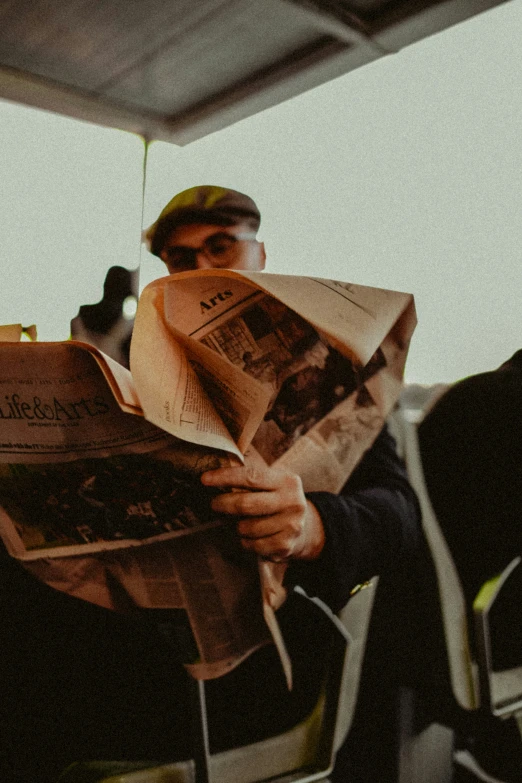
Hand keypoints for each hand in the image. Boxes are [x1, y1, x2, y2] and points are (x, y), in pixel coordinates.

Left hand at [200, 460, 324, 561]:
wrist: (305, 527)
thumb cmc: (278, 500)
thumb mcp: (272, 483)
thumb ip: (250, 479)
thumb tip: (214, 478)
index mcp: (287, 481)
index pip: (251, 477)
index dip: (225, 478)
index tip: (205, 479)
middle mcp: (292, 502)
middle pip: (246, 504)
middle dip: (223, 504)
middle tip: (214, 504)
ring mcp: (291, 525)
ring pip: (246, 527)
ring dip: (236, 526)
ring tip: (240, 522)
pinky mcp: (285, 545)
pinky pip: (252, 545)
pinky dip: (245, 541)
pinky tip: (251, 536)